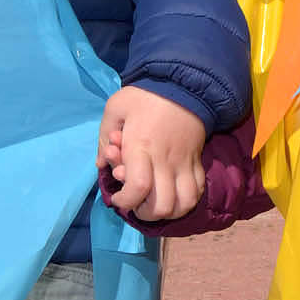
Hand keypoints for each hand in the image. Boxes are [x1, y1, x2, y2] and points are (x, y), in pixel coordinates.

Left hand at [99, 86, 208, 220]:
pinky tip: (173, 195)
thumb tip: (101, 164)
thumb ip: (103, 137)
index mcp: (142, 147)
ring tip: (155, 203)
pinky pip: (198, 191)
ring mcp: (185, 164)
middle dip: (145, 214)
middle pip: (163, 205)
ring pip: (184, 204)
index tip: (118, 198)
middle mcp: (165, 161)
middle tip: (136, 203)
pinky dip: (186, 201)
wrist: (184, 86)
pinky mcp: (197, 163)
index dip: (126, 201)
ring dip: (168, 212)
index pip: (138, 187)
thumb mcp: (115, 107)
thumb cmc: (145, 97)